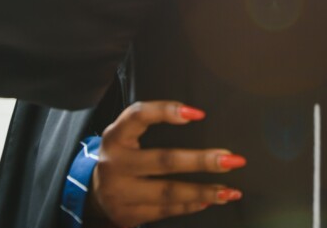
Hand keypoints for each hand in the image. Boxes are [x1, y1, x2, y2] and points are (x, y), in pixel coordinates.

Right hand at [87, 101, 246, 227]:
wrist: (94, 193)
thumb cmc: (123, 155)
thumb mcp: (126, 135)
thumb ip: (150, 124)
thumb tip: (197, 118)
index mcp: (115, 136)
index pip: (138, 115)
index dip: (166, 111)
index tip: (199, 114)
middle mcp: (115, 163)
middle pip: (163, 160)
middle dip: (202, 161)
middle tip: (232, 159)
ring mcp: (120, 192)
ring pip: (168, 192)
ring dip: (203, 191)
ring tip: (230, 190)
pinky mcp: (128, 214)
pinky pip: (166, 210)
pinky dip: (190, 205)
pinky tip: (209, 200)